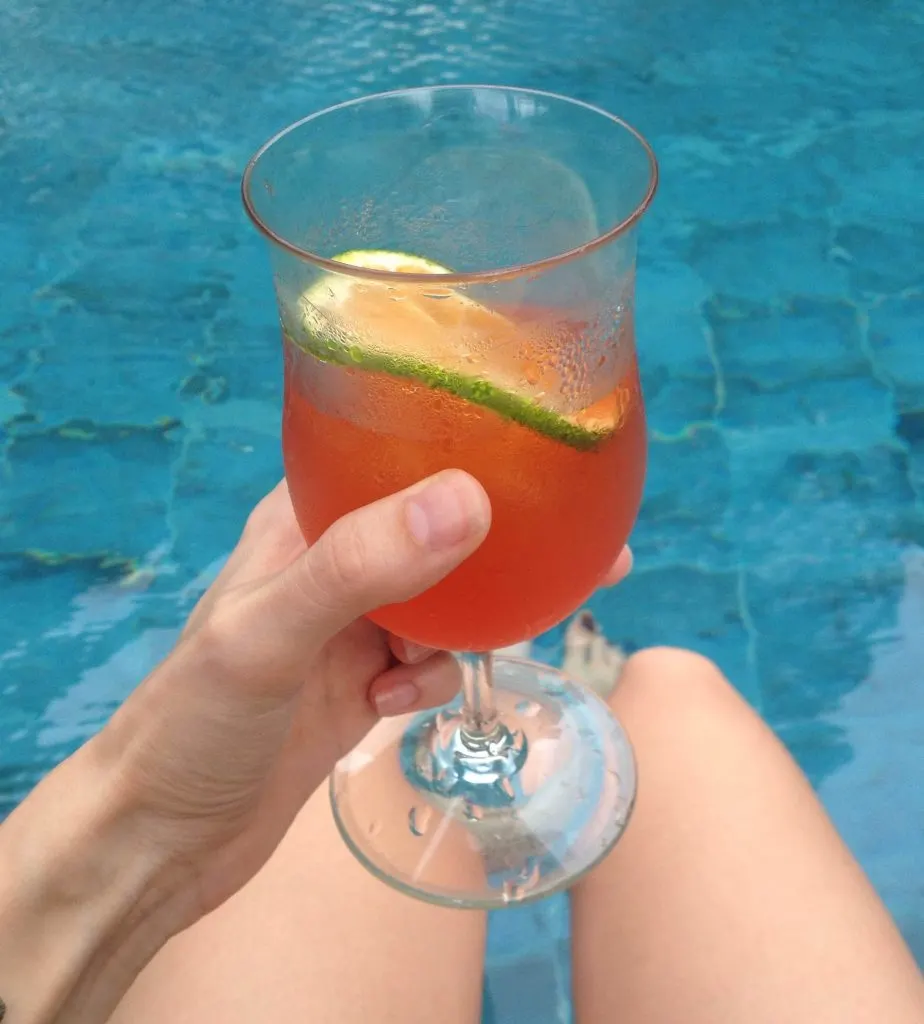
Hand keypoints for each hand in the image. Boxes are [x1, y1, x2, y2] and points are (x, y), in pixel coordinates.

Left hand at [92, 470, 632, 925]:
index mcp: (302, 518)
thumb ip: (361, 565)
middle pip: (438, 532)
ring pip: (445, 601)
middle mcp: (333, 561)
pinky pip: (430, 663)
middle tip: (576, 562)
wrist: (161, 837)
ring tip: (431, 662)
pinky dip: (428, 683)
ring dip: (460, 630)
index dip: (468, 454)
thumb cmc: (193, 722)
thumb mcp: (271, 633)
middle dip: (498, 550)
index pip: (393, 456)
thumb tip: (469, 501)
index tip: (546, 465)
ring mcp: (351, 625)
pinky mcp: (364, 682)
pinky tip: (391, 707)